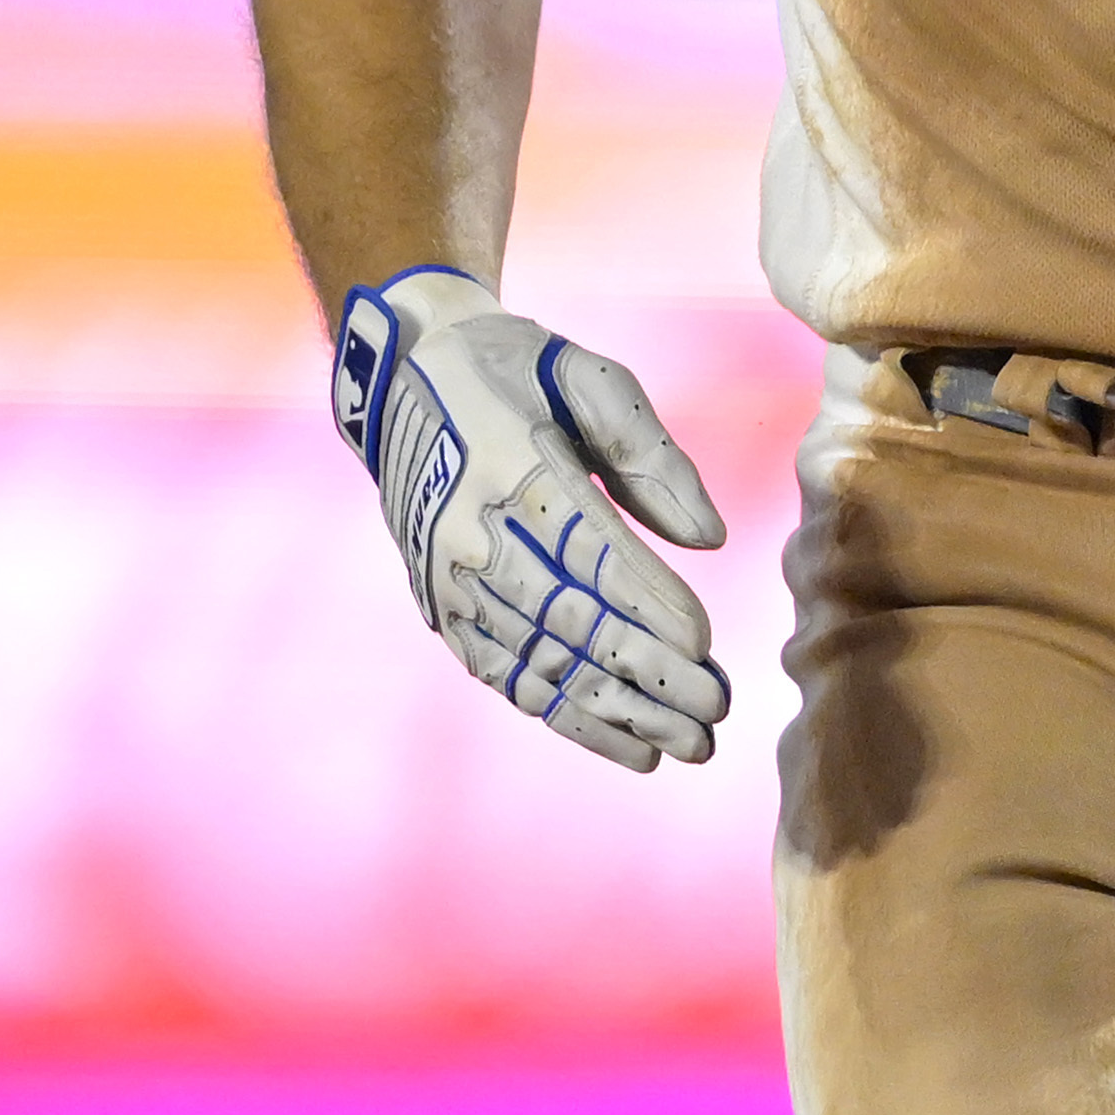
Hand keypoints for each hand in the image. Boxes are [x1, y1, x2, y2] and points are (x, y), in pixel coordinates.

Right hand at [331, 266, 730, 771]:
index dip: (646, 600)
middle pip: (570, 618)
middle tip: (715, 712)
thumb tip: (710, 539)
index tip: (705, 643)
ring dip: (618, 709)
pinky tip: (628, 744)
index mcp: (511, 463)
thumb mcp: (588, 374)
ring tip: (687, 743)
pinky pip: (508, 675)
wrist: (399, 380)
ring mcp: (451, 580)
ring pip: (543, 661)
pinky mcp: (442, 610)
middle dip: (647, 672)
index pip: (589, 548)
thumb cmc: (517, 370)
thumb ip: (651, 452)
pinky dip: (568, 716)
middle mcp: (472, 533)